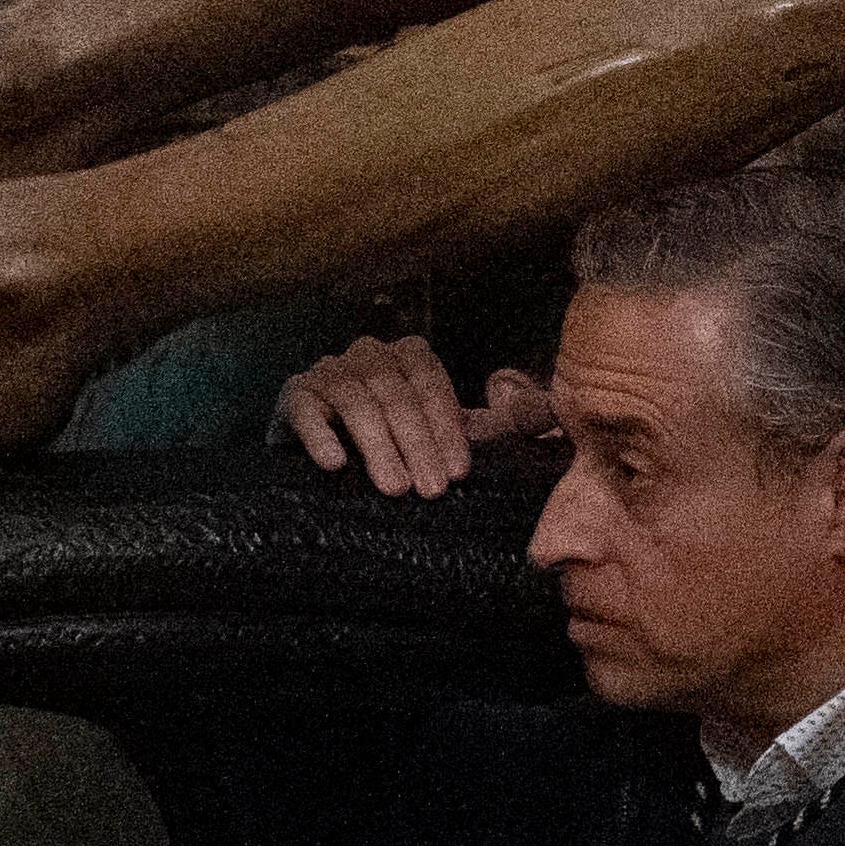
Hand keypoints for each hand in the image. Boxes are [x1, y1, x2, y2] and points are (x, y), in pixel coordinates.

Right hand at [281, 332, 545, 493]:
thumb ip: (502, 423)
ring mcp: (329, 371)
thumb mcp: (453, 435)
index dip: (446, 428)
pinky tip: (334, 464)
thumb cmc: (401, 447)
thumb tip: (551, 408)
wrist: (329, 456)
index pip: (431, 382)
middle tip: (430, 491)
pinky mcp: (293, 396)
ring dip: (377, 446)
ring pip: (355, 399)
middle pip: (395, 392)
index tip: (458, 473)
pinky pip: (304, 408)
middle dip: (416, 444)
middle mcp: (369, 353)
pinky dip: (319, 435)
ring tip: (394, 488)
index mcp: (411, 356)